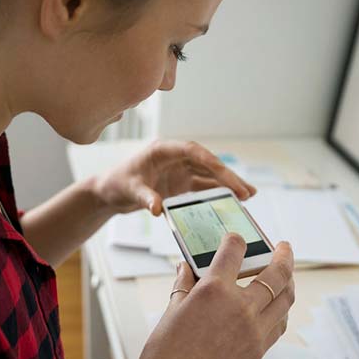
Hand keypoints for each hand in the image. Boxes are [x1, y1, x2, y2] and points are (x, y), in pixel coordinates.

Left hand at [93, 140, 255, 215]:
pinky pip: (204, 185)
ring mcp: (180, 169)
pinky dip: (219, 191)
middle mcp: (175, 156)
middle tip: (246, 191)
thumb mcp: (128, 191)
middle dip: (227, 176)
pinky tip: (235, 198)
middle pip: (206, 163)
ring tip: (249, 195)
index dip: (211, 162)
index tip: (226, 174)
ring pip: (210, 174)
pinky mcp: (182, 182)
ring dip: (228, 183)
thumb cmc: (116, 184)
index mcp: (163, 149)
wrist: (110, 192)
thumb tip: (158, 209)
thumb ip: (144, 198)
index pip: (192, 151)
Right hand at [130, 236, 294, 358]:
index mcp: (213, 290)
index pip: (234, 251)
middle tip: (284, 247)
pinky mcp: (258, 351)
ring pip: (286, 298)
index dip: (236, 240)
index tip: (237, 239)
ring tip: (286, 274)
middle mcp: (240, 306)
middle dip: (284, 255)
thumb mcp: (171, 311)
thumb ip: (184, 285)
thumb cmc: (164, 353)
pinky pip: (279, 324)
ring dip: (289, 281)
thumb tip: (185, 267)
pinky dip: (281, 310)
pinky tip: (275, 306)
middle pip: (276, 272)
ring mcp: (254, 330)